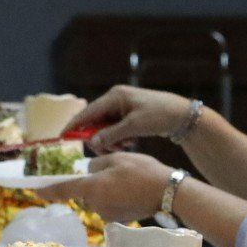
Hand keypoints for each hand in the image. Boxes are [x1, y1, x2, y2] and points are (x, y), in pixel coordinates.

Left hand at [38, 151, 169, 223]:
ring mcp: (107, 214)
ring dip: (106, 190)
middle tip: (114, 172)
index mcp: (92, 187)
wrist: (168, 193)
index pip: (62, 189)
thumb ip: (95, 165)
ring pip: (98, 198)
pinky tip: (131, 191)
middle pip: (85, 191)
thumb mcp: (116, 158)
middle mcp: (96, 204)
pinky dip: (116, 198)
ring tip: (127, 180)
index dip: (46, 189)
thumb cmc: (142, 171)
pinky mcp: (118, 219)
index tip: (34, 190)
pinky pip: (110, 205)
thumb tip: (89, 172)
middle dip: (93, 182)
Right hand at [64, 86, 193, 154]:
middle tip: (109, 149)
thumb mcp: (134, 126)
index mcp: (114, 96)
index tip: (63, 136)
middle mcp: (116, 99)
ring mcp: (123, 107)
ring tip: (126, 145)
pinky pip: (117, 129)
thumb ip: (111, 134)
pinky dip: (121, 138)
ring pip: (106, 128)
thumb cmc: (159, 115)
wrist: (182, 115)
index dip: (75, 125)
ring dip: (112, 140)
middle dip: (100, 138)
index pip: (88, 112)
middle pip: (96, 122)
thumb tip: (92, 142)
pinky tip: (131, 142)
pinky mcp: (130, 115)